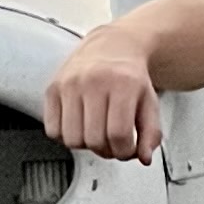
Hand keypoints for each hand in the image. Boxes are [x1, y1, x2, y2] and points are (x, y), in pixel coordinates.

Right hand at [42, 24, 162, 160]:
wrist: (111, 45)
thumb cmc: (129, 76)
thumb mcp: (149, 102)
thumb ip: (151, 133)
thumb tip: (144, 158)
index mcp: (122, 83)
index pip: (118, 134)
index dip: (124, 152)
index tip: (127, 150)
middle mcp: (93, 81)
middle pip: (94, 140)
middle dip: (106, 150)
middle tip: (112, 143)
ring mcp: (69, 84)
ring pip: (72, 139)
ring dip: (85, 145)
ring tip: (96, 133)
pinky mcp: (52, 89)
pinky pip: (52, 130)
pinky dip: (66, 136)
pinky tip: (79, 126)